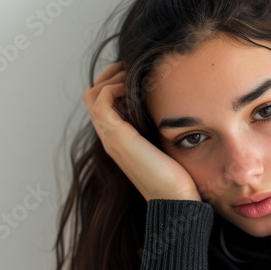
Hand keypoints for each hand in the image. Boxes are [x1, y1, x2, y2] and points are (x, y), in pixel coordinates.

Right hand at [82, 61, 200, 201]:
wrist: (176, 200)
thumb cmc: (178, 177)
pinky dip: (114, 87)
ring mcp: (111, 137)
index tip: (139, 75)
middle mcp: (111, 136)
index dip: (117, 82)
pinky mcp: (118, 138)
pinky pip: (101, 101)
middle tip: (133, 69)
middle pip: (93, 93)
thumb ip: (161, 128)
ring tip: (133, 76)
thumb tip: (173, 108)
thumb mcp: (167, 145)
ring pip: (92, 94)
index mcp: (120, 137)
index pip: (103, 101)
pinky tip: (134, 89)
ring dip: (111, 77)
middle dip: (111, 74)